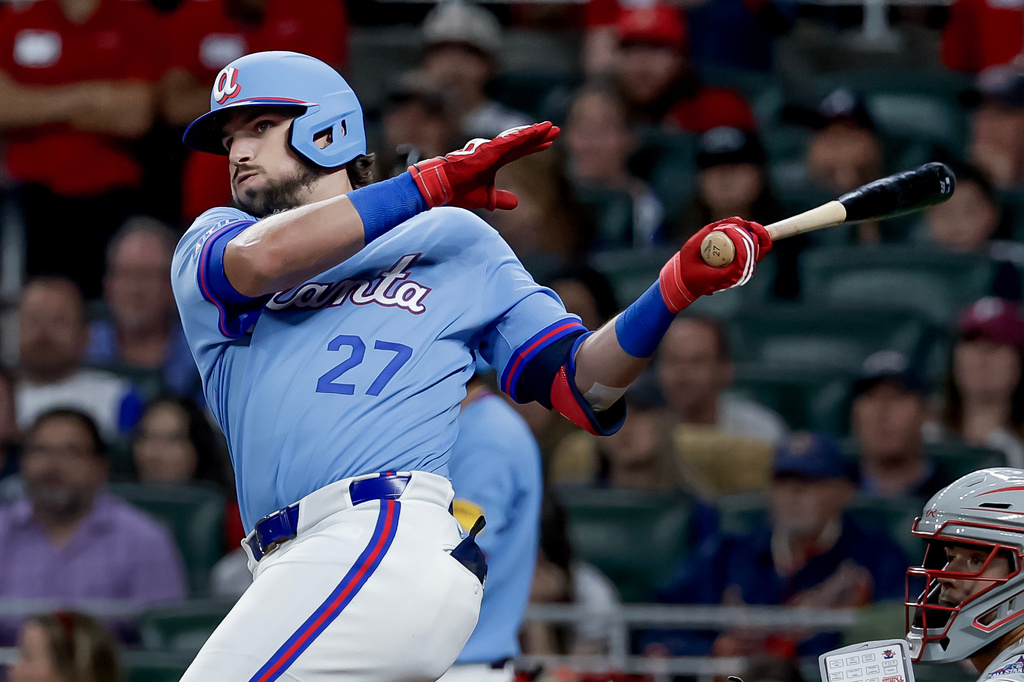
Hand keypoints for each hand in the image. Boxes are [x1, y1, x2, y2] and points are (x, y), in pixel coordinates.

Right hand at [408, 122, 559, 210]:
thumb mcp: (485, 198)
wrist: (441, 188)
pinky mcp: (486, 151)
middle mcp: (493, 152)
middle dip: (539, 136)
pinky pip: (507, 143)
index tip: (549, 143)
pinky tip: (533, 133)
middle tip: (555, 129)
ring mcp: (490, 150)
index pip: (519, 152)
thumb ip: (500, 199)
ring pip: (516, 139)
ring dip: (534, 133)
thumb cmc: (459, 191)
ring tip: (549, 128)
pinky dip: (521, 137)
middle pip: (521, 142)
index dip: (534, 147)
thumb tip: (516, 204)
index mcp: (494, 160)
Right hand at [659, 217, 771, 312]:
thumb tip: (733, 222)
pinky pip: (757, 252)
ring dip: (754, 233)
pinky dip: (757, 238)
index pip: (744, 256)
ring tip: (739, 225)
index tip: (727, 228)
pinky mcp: (744, 267)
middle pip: (756, 251)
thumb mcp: (692, 246)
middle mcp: (739, 276)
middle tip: (736, 224)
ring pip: (760, 250)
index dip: (740, 238)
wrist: (684, 282)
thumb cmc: (687, 266)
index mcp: (728, 276)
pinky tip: (749, 227)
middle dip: (749, 233)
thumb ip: (710, 231)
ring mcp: (743, 273)